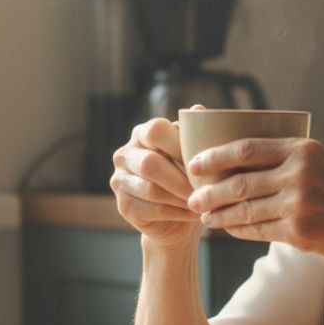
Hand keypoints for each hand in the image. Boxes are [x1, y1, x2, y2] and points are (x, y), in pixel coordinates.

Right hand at [110, 117, 200, 248]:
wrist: (178, 216)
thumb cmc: (188, 177)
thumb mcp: (194, 153)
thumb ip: (194, 133)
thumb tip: (198, 108)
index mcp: (141, 134)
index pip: (155, 130)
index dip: (179, 145)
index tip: (203, 161)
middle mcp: (125, 154)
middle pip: (150, 163)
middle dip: (180, 179)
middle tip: (204, 190)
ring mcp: (120, 181)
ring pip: (152, 190)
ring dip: (180, 198)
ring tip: (202, 202)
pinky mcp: (124, 206)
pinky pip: (152, 209)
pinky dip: (177, 213)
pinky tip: (192, 213)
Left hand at [185, 137, 323, 260]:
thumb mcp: (314, 157)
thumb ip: (279, 154)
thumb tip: (229, 156)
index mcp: (300, 149)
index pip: (246, 149)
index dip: (215, 157)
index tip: (194, 164)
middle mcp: (298, 175)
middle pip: (240, 183)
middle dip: (210, 192)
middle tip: (192, 198)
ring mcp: (299, 205)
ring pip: (245, 210)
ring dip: (220, 215)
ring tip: (205, 216)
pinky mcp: (299, 233)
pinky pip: (258, 231)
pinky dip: (238, 230)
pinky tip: (228, 228)